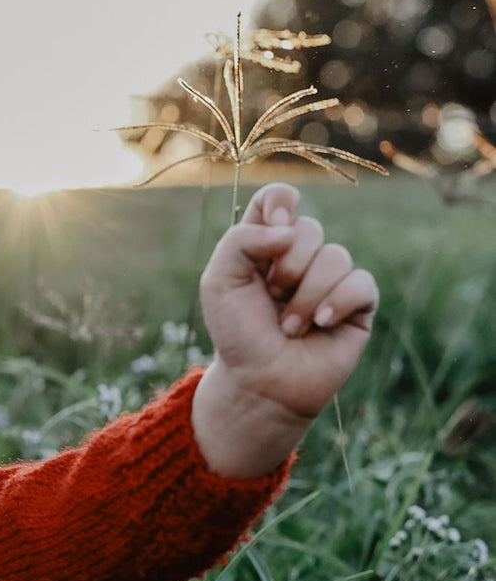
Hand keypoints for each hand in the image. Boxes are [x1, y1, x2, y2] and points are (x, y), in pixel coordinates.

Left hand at [197, 182, 377, 421]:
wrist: (260, 382)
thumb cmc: (237, 333)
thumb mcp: (219, 282)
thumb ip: (242, 240)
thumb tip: (289, 227)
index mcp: (265, 245)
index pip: (280, 198)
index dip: (281, 202)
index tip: (275, 224)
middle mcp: (300, 256)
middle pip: (309, 228)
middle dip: (287, 267)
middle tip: (271, 298)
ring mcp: (331, 279)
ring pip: (336, 256)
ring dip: (306, 296)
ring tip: (289, 327)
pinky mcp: (358, 303)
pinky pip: (361, 282)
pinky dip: (337, 303)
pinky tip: (319, 326)